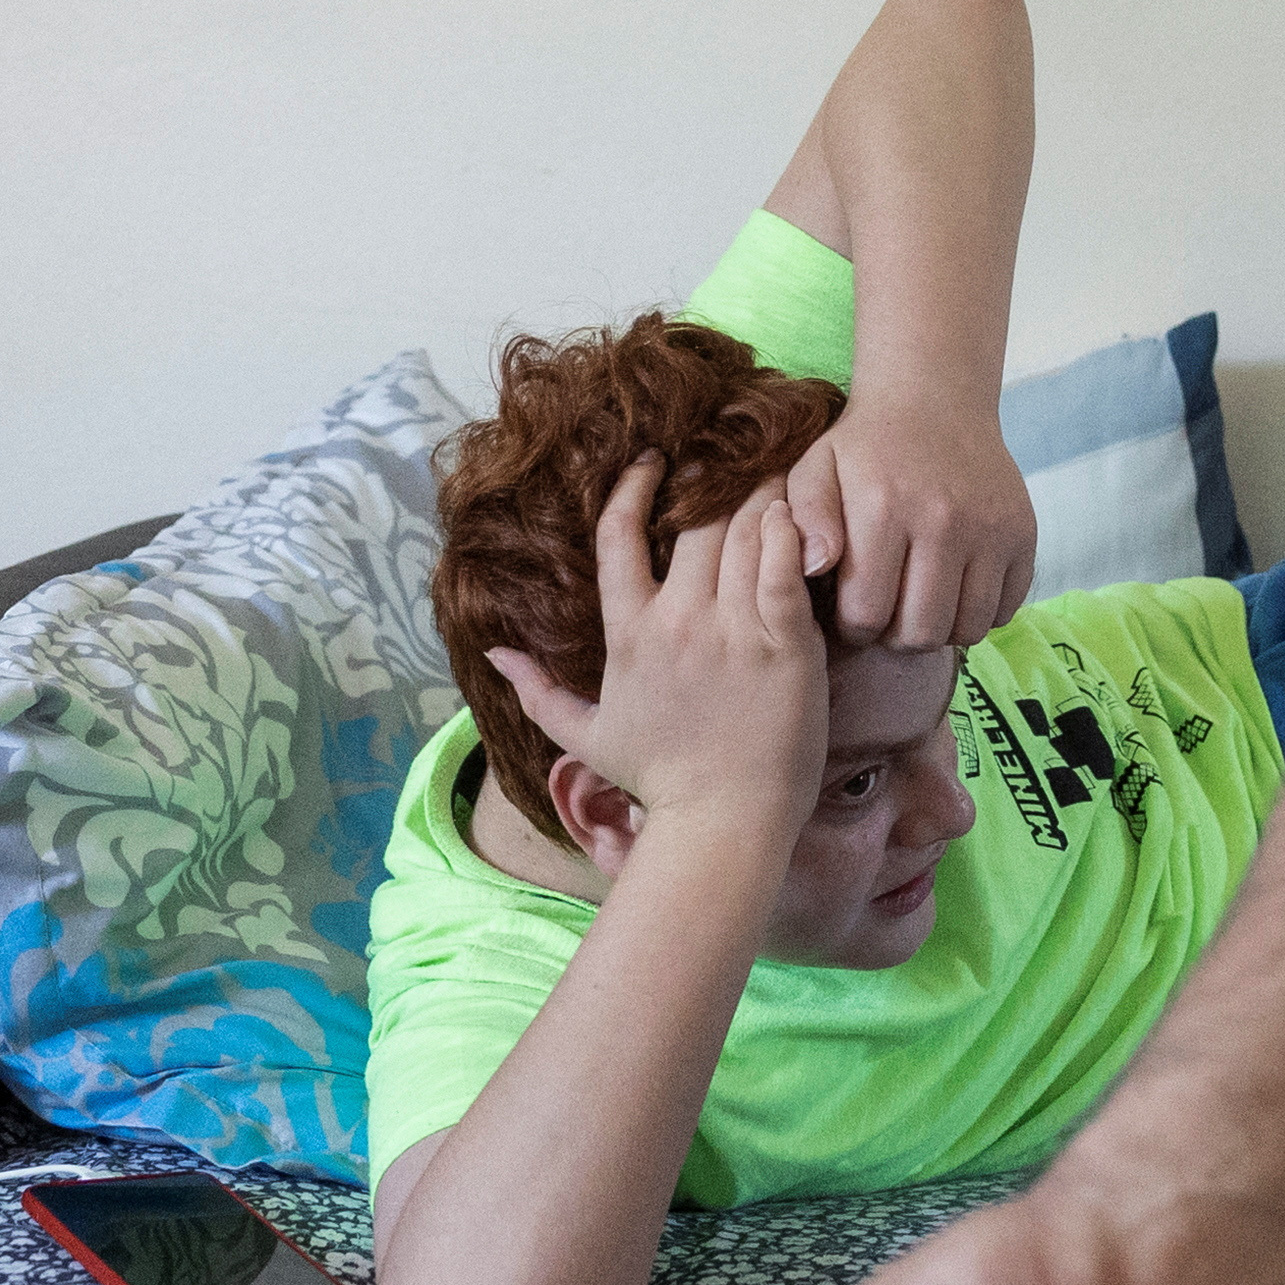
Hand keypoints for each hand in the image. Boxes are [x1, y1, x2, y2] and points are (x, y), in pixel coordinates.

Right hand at [485, 458, 831, 862]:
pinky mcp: (787, 643)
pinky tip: (792, 517)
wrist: (724, 824)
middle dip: (711, 479)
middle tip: (729, 460)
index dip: (633, 488)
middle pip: (694, 519)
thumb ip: (536, 691)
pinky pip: (786, 563)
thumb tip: (492, 654)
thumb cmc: (659, 782)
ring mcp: (734, 630)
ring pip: (744, 529)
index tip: (652, 462)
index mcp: (629, 634)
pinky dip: (789, 530)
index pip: (618, 537)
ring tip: (770, 475)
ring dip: (757, 493)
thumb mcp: (585, 736)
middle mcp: (678, 622)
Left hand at [779, 387, 1035, 651]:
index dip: (853, 628)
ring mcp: (991, 529)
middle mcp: (943, 522)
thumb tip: (813, 569)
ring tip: (920, 602)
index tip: (852, 610)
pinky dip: (979, 612)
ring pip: (967, 629)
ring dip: (939, 629)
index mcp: (884, 509)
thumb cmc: (865, 446)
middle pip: (920, 632)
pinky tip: (954, 588)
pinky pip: (1005, 609)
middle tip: (888, 612)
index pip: (867, 615)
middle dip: (896, 636)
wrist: (934, 399)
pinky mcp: (1023, 534)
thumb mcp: (815, 469)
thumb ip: (805, 520)